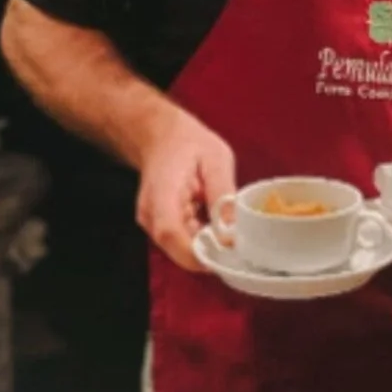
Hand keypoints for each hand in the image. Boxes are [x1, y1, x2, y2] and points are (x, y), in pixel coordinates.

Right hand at [134, 110, 236, 271]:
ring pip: (182, 250)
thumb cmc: (188, 143)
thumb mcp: (216, 159)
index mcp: (161, 194)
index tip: (228, 254)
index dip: (198, 252)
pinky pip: (182, 242)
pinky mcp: (160, 227)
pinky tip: (215, 223)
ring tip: (228, 227)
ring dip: (208, 245)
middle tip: (240, 243)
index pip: (171, 233)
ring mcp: (152, 223)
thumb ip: (223, 194)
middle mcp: (150, 215)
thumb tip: (233, 233)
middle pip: (178, 250)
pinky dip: (202, 238)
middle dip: (211, 252)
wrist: (162, 136)